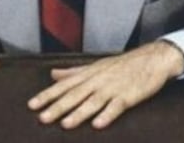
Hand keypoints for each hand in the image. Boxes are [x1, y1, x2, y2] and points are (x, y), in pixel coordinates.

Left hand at [27, 41, 183, 128]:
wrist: (151, 59)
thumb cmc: (122, 65)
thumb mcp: (95, 66)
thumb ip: (73, 72)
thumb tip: (53, 74)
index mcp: (89, 73)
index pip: (65, 85)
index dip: (48, 95)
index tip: (32, 105)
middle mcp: (98, 80)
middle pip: (75, 95)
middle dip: (58, 107)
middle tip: (42, 118)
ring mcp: (113, 88)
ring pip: (93, 102)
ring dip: (79, 113)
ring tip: (66, 124)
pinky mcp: (128, 96)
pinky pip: (116, 106)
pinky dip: (107, 115)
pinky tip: (98, 124)